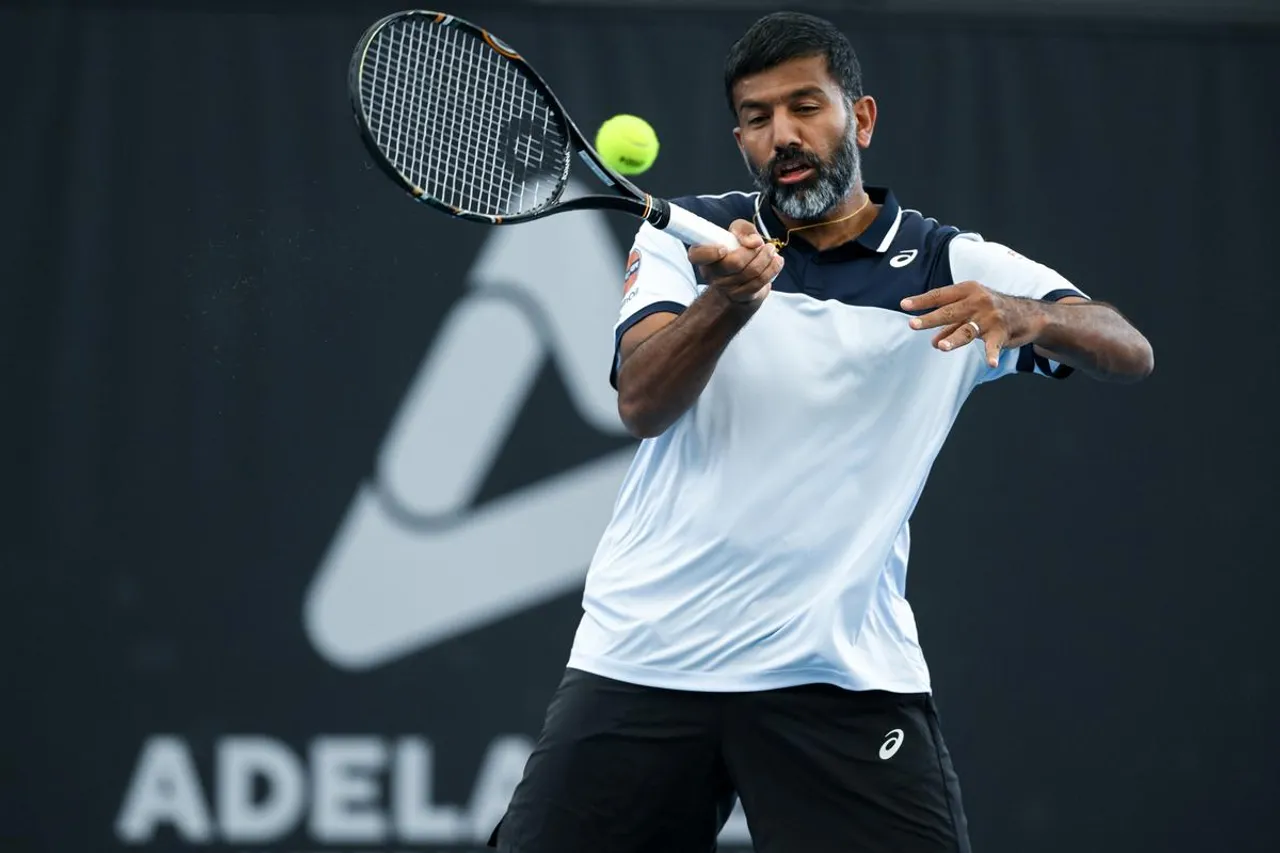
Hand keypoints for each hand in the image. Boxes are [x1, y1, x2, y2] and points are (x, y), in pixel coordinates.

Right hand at [687, 219, 782, 306]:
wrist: (741, 280)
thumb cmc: (736, 252)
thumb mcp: (737, 233)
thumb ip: (742, 229)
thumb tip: (753, 242)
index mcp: (703, 255)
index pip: (697, 255)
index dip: (710, 252)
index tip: (724, 249)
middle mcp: (711, 273)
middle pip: (734, 263)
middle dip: (753, 251)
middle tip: (761, 244)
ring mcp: (725, 287)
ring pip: (751, 272)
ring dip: (766, 257)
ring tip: (770, 250)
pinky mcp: (741, 296)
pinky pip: (760, 282)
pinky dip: (773, 268)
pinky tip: (776, 261)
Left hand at [901, 281, 1048, 366]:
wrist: (1027, 314)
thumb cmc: (991, 310)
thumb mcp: (969, 311)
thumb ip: (951, 325)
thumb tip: (933, 342)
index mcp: (967, 290)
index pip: (940, 295)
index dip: (922, 301)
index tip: (904, 305)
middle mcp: (978, 301)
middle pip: (949, 312)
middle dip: (930, 319)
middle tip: (912, 325)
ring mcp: (990, 317)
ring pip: (967, 329)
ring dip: (954, 338)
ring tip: (942, 347)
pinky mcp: (1002, 332)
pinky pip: (994, 346)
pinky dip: (992, 354)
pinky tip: (990, 362)